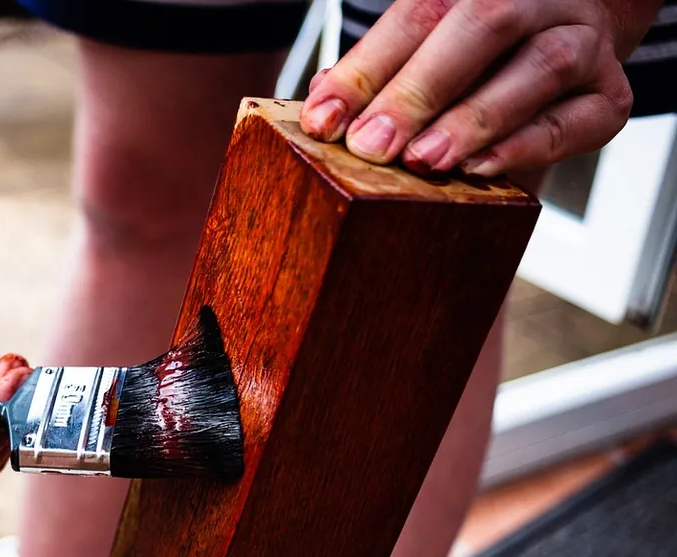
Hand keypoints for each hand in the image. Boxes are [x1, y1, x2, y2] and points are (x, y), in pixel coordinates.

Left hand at [300, 0, 661, 175]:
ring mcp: (581, 43)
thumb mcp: (422, 52)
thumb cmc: (475, 59)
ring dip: (475, 118)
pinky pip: (577, 120)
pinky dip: (526, 145)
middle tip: (373, 145)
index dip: (365, 68)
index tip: (322, 120)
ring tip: (426, 160)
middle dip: (418, 90)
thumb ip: (376, 73)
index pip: (418, 13)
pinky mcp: (608, 97)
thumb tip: (320, 102)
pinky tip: (481, 168)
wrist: (566, 48)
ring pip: (540, 68)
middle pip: (483, 24)